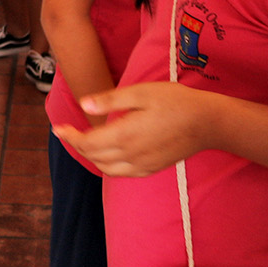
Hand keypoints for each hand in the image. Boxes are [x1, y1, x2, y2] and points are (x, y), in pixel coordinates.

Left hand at [53, 82, 221, 177]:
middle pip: (93, 157)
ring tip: (84, 142)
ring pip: (106, 169)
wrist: (208, 123)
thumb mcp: (141, 92)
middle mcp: (132, 155)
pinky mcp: (153, 168)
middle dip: (77, 145)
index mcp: (126, 135)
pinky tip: (108, 153)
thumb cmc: (175, 101)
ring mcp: (143, 165)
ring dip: (91, 157)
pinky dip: (108, 166)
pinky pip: (123, 173)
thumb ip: (110, 100)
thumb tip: (83, 104)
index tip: (58, 128)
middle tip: (68, 132)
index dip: (69, 137)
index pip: (87, 143)